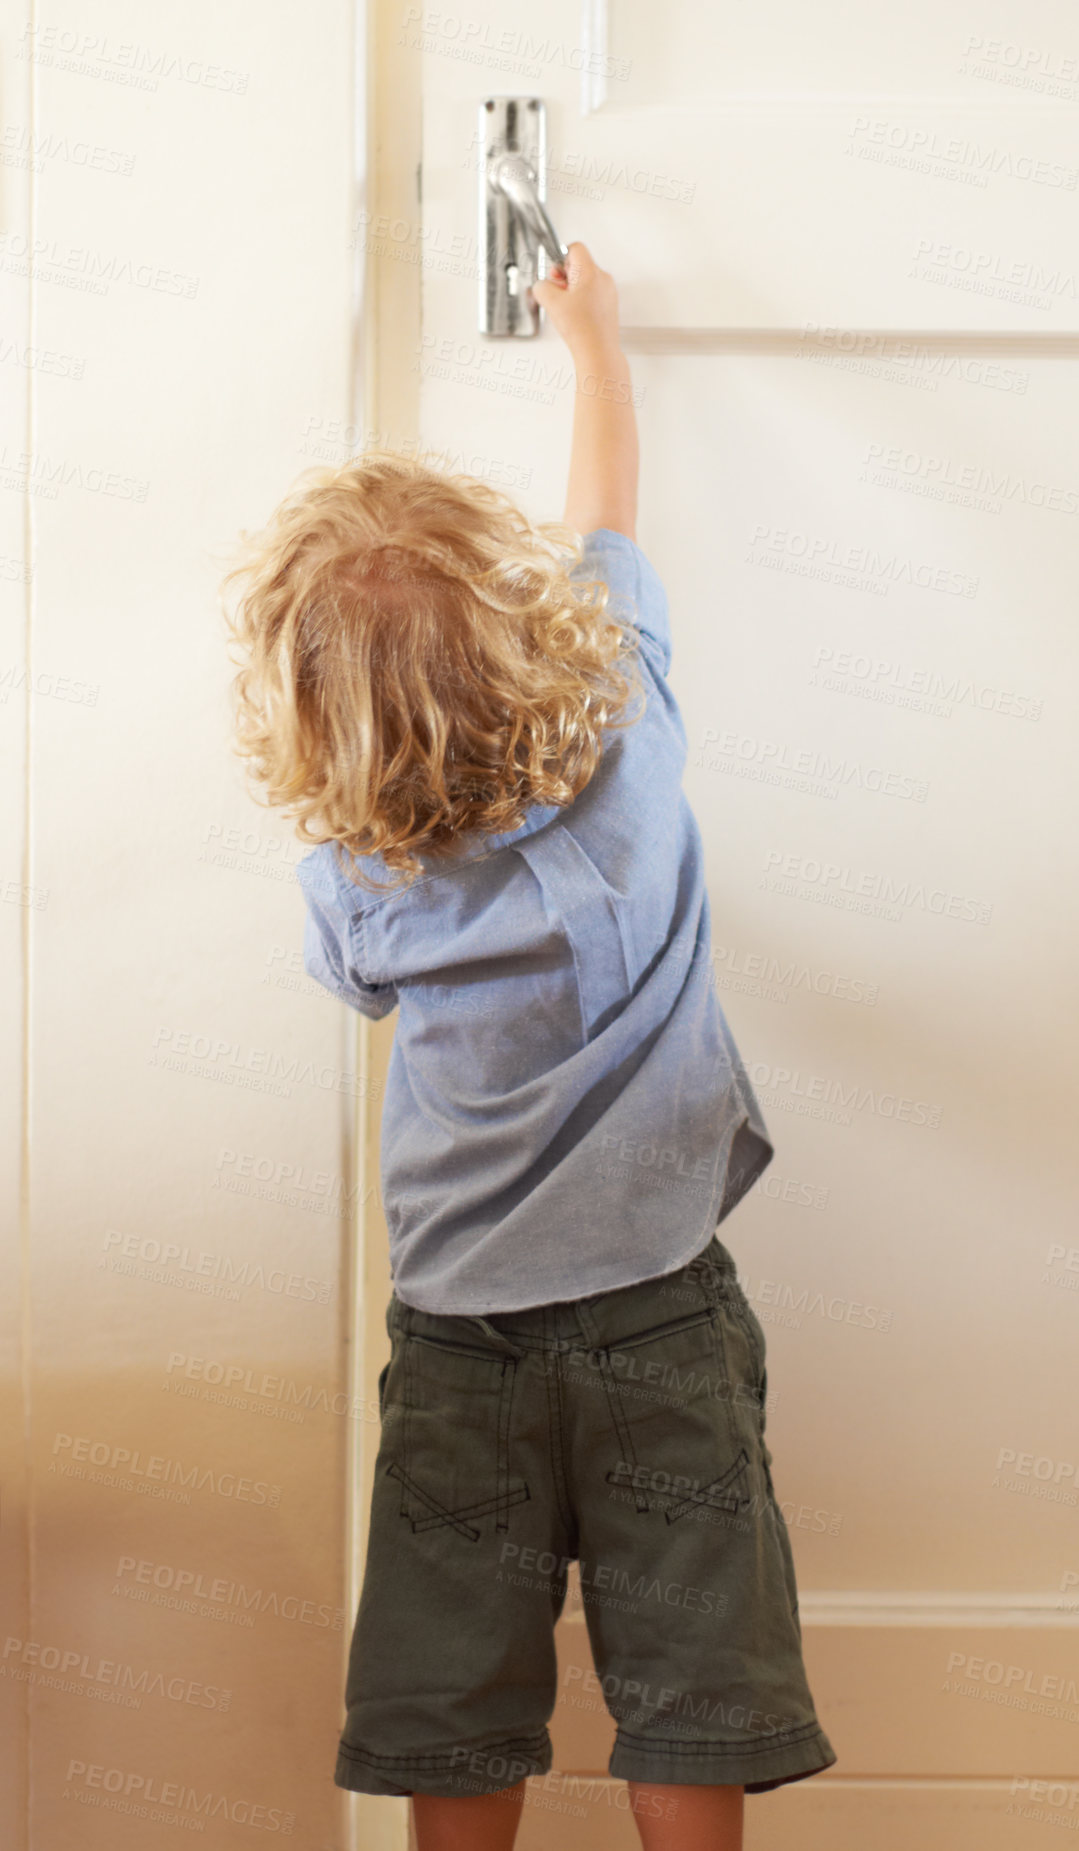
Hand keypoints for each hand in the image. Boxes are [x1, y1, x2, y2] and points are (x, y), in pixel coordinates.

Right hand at [532, 242, 620, 363]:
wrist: (598, 352)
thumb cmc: (581, 329)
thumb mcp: (551, 302)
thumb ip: (541, 287)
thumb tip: (542, 286)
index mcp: (591, 272)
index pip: (576, 248)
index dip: (561, 258)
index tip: (555, 274)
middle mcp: (603, 279)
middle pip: (580, 265)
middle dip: (564, 277)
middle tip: (557, 293)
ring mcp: (609, 293)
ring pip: (586, 281)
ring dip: (572, 290)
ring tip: (566, 309)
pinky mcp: (609, 306)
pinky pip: (592, 294)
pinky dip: (581, 301)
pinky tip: (575, 317)